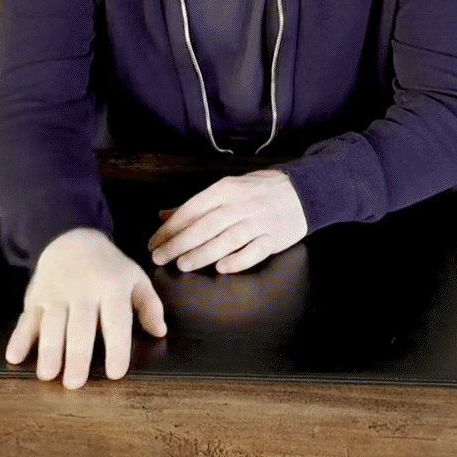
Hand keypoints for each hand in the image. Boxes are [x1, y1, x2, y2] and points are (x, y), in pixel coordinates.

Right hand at [5, 227, 166, 387]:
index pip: (115, 321)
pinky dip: (19, 337)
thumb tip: (159, 332)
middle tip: (74, 383)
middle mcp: (83, 292)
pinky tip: (14, 356)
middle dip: (77, 355)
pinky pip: (26, 318)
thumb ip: (149, 305)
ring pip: (52, 324)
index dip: (116, 348)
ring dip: (49, 350)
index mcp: (112, 288)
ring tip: (47, 375)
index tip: (115, 373)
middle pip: (80, 327)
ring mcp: (56, 294)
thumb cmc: (109, 267)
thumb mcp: (135, 278)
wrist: (72, 238)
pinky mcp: (36, 296)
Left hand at [148, 170, 307, 273]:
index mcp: (226, 189)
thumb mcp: (227, 189)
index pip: (193, 209)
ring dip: (203, 253)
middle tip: (160, 258)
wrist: (302, 191)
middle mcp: (241, 205)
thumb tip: (164, 216)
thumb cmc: (258, 191)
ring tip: (182, 264)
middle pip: (206, 226)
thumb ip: (197, 205)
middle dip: (180, 243)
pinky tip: (221, 268)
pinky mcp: (274, 239)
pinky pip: (254, 252)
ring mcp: (259, 222)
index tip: (154, 242)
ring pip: (227, 239)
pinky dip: (238, 260)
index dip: (171, 227)